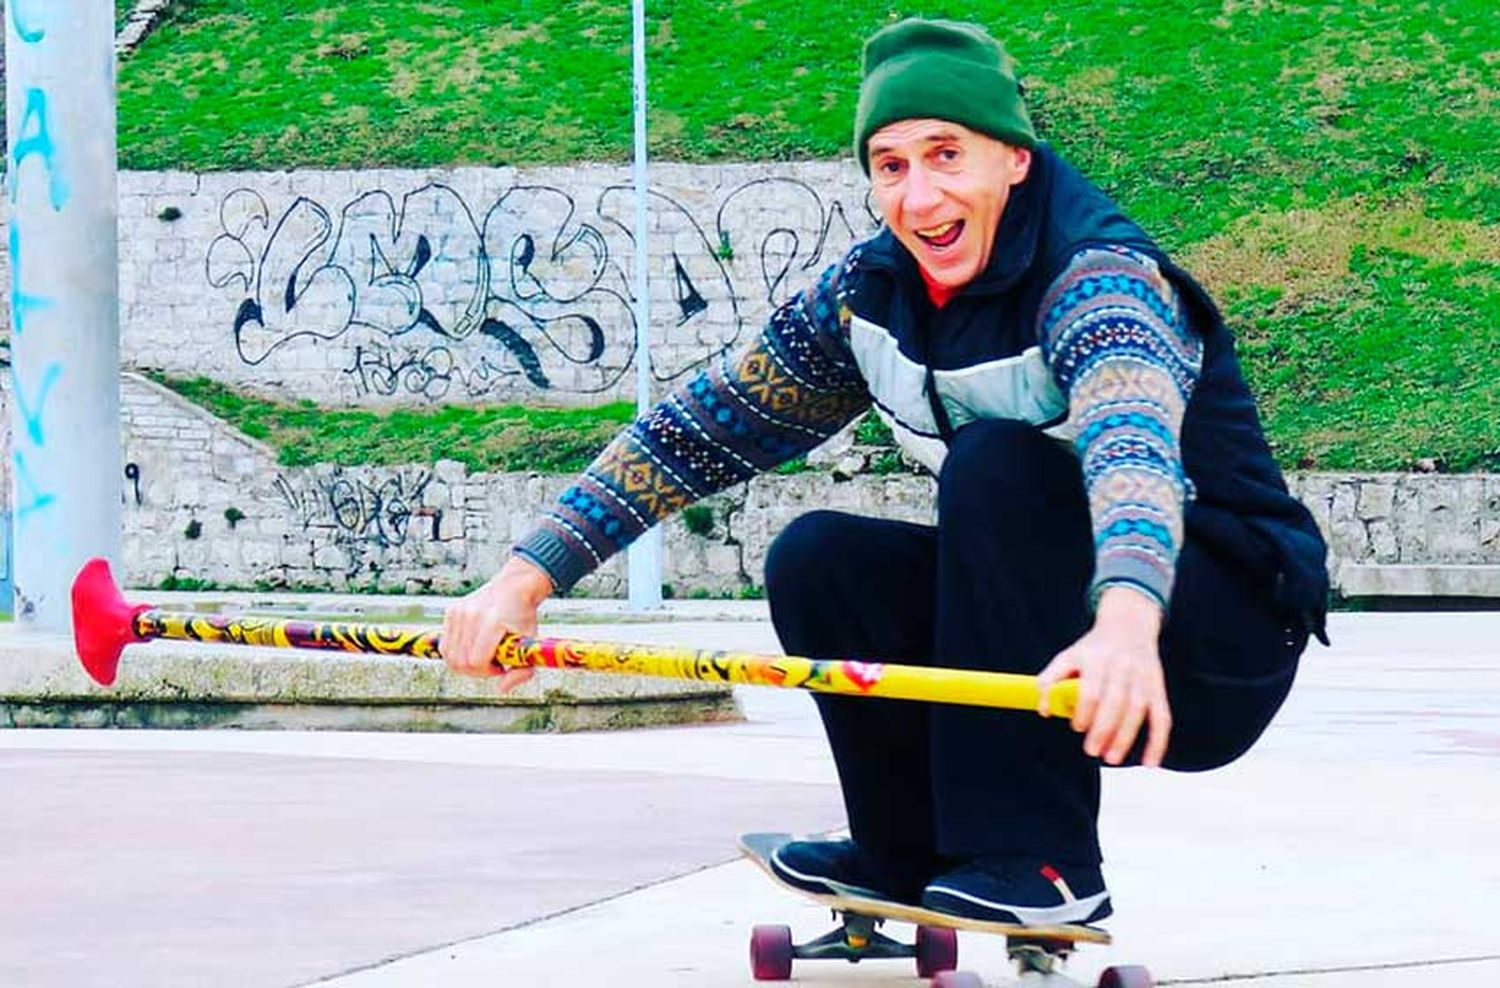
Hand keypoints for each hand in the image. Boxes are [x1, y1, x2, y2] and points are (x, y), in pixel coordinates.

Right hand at [440, 556, 552, 693]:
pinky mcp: (451, 612)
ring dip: (465, 663)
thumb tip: (501, 689)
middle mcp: (471, 615)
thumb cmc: (523, 617)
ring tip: (482, 655)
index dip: (487, 672)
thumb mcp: (529, 645)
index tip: (500, 667)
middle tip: (491, 664)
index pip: (476, 662)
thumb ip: (521, 671)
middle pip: (460, 662)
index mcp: (492, 622)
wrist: (514, 588)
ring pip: (449, 656)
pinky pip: (446, 645)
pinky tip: (473, 647)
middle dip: (476, 671)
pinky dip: (457, 652)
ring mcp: (458, 612)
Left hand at [1037, 585, 1171, 766]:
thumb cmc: (1092, 649)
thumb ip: (1051, 679)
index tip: (1077, 728)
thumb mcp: (1068, 655)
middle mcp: (1123, 666)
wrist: (1129, 625)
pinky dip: (1158, 742)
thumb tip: (1044, 710)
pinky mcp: (1158, 688)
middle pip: (1116, 702)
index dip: (1084, 712)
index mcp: (1096, 658)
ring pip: (1139, 710)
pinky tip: (1150, 763)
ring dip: (1126, 737)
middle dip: (1104, 729)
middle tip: (1092, 751)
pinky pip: (1162, 717)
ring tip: (1111, 758)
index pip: (1092, 689)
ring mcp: (1143, 677)